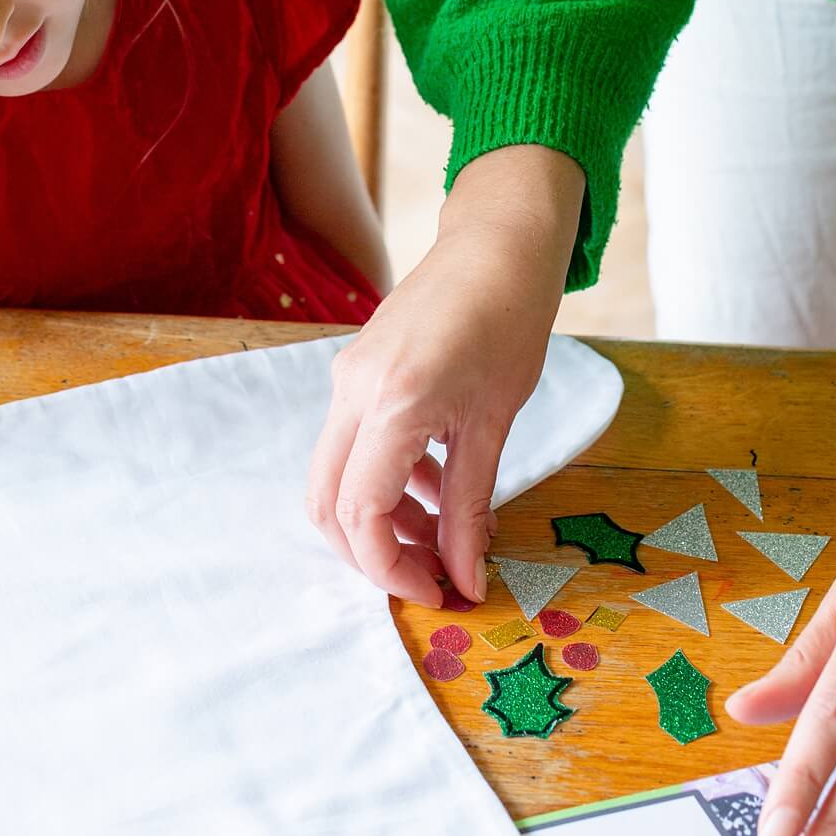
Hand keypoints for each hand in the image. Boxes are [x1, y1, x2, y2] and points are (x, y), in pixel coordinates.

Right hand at [305, 145, 583, 607]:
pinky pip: (353, 442)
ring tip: (446, 536)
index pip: (360, 513)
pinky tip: (439, 488)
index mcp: (392, 404)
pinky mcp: (356, 370)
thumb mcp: (495, 422)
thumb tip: (465, 578)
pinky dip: (385, 479)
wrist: (498, 242)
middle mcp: (353, 391)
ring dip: (380, 518)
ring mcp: (347, 378)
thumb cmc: (508, 320)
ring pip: (337, 474)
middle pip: (327, 501)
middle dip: (370, 553)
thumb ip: (472, 506)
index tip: (436, 592)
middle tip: (428, 577)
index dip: (390, 568)